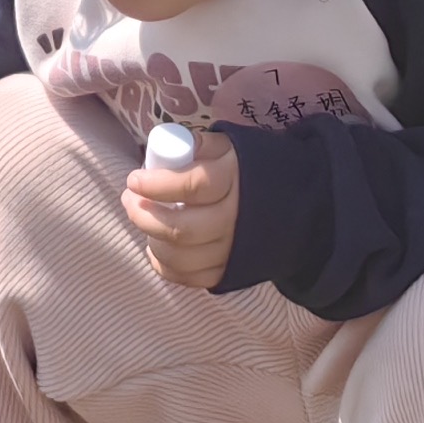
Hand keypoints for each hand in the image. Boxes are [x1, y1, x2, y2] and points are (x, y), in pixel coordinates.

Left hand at [123, 127, 239, 289]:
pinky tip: (157, 245)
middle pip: (182, 229)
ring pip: (181, 256)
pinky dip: (165, 264)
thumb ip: (201, 145)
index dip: (157, 184)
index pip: (192, 186)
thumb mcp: (231, 146)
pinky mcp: (229, 273)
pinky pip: (189, 277)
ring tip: (143, 219)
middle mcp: (236, 221)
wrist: (293, 204)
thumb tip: (168, 145)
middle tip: (130, 199)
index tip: (134, 179)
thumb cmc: (249, 170)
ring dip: (152, 239)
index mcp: (236, 181)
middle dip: (144, 216)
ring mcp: (233, 252)